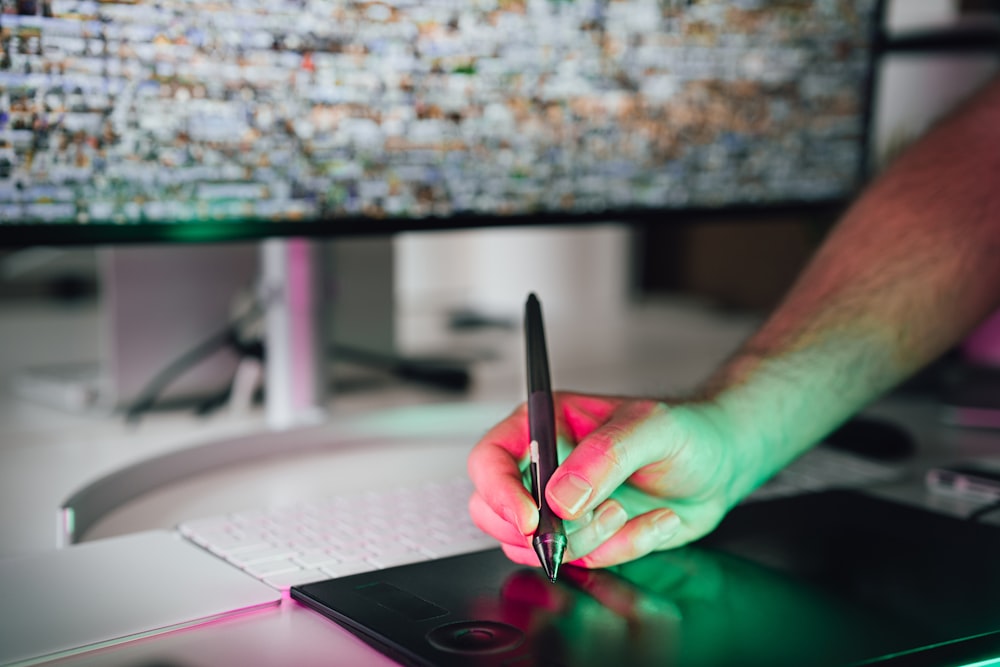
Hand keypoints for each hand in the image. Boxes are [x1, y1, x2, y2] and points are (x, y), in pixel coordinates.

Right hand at [467, 392, 755, 568]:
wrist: (722, 464)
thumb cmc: (686, 430)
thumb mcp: (651, 427)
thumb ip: (603, 456)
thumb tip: (560, 497)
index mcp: (546, 426)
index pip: (490, 459)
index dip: (500, 491)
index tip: (532, 517)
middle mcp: (546, 468)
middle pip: (493, 511)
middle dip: (537, 529)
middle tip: (585, 520)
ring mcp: (563, 508)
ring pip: (536, 546)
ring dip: (588, 540)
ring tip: (626, 509)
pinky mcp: (588, 537)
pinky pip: (584, 561)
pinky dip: (623, 548)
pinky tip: (654, 520)